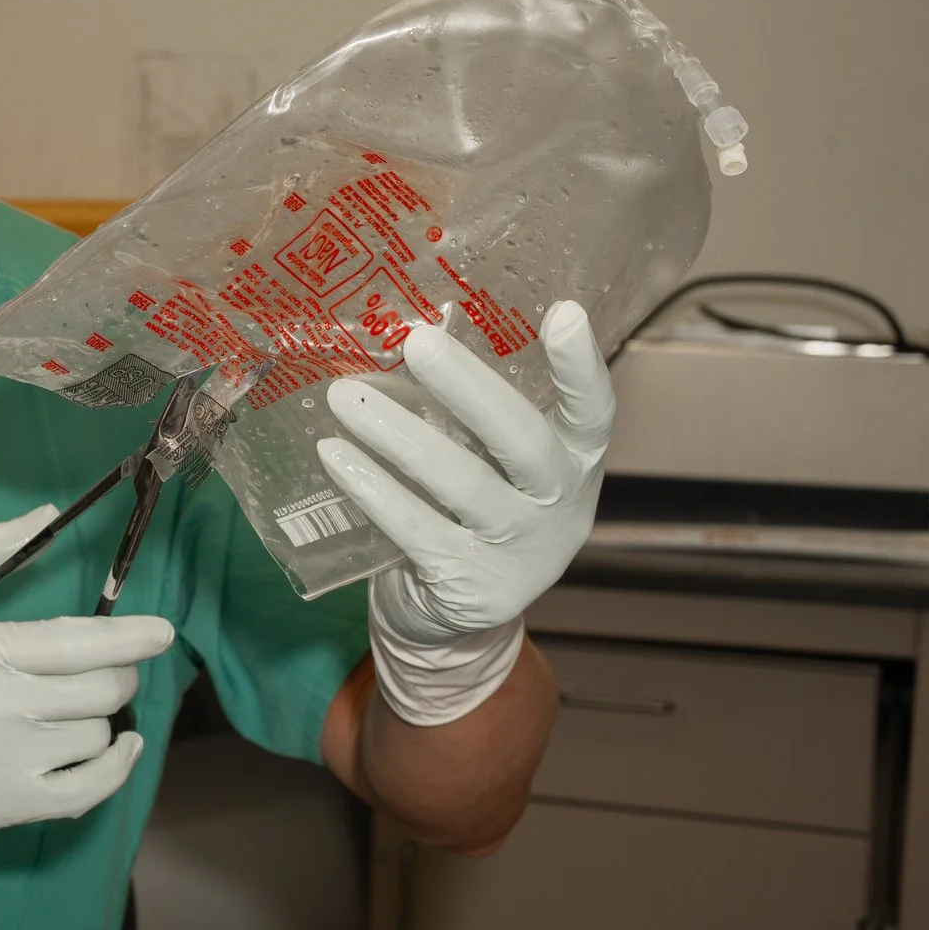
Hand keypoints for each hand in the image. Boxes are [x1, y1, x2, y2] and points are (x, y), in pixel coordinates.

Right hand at [0, 505, 173, 826]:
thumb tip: (47, 517)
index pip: (82, 644)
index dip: (133, 637)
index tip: (162, 631)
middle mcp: (2, 715)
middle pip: (100, 692)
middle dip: (116, 670)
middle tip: (100, 660)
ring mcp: (7, 769)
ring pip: (97, 737)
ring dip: (99, 714)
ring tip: (74, 700)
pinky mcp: (6, 807)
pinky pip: (87, 794)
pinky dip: (115, 769)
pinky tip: (117, 746)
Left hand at [316, 299, 611, 726]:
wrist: (456, 616)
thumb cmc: (474, 513)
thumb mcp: (494, 463)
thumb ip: (471, 411)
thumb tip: (417, 326)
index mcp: (575, 462)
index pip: (594, 410)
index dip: (581, 366)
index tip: (564, 313)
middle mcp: (559, 506)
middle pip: (522, 440)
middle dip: (469, 388)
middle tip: (416, 341)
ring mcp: (518, 551)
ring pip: (462, 484)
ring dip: (399, 435)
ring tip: (344, 396)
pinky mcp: (468, 585)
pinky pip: (414, 528)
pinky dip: (371, 488)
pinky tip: (334, 455)